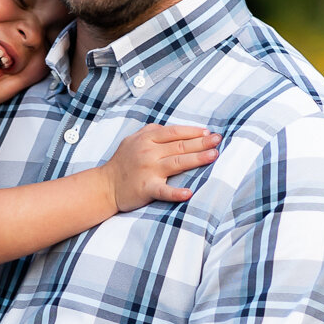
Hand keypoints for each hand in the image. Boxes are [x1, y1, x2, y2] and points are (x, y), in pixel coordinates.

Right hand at [100, 124, 219, 211]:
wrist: (105, 186)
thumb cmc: (122, 162)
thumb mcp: (134, 140)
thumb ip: (153, 132)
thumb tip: (178, 130)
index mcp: (146, 139)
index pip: (174, 132)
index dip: (193, 132)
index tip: (208, 133)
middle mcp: (148, 152)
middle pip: (179, 145)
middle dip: (201, 142)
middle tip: (219, 141)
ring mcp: (148, 170)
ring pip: (177, 162)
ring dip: (197, 159)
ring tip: (213, 156)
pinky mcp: (146, 188)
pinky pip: (163, 191)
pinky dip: (175, 192)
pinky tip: (188, 193)